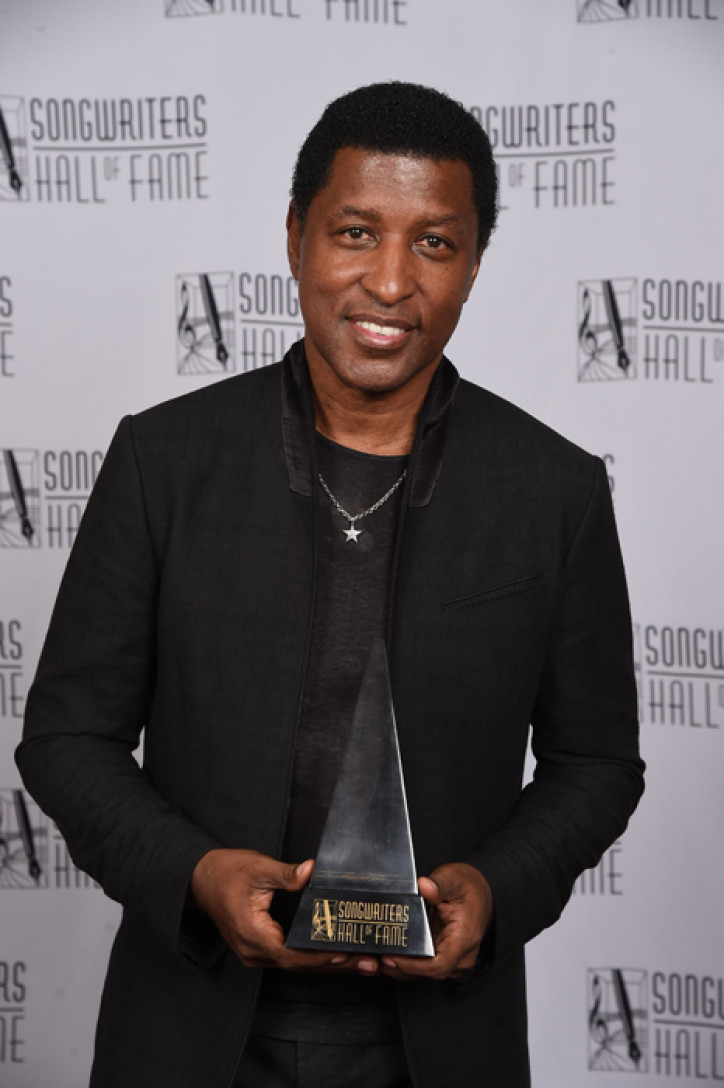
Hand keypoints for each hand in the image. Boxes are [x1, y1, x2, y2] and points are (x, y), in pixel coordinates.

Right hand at [190, 848, 352, 971]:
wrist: (201, 880)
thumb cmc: (227, 873)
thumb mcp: (258, 868)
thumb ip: (286, 874)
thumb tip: (311, 870)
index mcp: (252, 934)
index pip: (291, 954)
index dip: (319, 957)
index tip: (345, 954)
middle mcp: (253, 952)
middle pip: (298, 965)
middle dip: (334, 964)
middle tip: (369, 963)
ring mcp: (255, 954)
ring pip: (295, 965)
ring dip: (326, 964)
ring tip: (360, 962)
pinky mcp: (259, 950)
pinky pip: (290, 959)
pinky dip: (312, 958)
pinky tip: (334, 955)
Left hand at [379, 862, 493, 980]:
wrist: (482, 891)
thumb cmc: (468, 887)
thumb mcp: (453, 878)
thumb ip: (438, 884)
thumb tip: (424, 886)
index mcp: (464, 938)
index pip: (439, 965)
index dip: (413, 967)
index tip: (392, 958)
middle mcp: (462, 955)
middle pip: (430, 973)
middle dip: (402, 969)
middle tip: (377, 957)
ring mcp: (455, 958)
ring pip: (427, 973)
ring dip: (403, 969)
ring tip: (378, 958)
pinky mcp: (446, 955)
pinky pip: (427, 966)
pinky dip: (409, 963)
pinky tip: (391, 954)